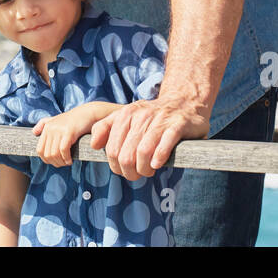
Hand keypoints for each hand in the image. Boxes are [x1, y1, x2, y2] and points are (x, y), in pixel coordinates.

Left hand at [32, 108, 92, 167]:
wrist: (88, 113)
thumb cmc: (73, 119)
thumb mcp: (56, 119)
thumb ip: (44, 124)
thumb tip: (34, 132)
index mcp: (46, 127)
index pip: (39, 150)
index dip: (46, 160)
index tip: (55, 162)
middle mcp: (51, 128)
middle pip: (47, 154)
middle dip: (55, 162)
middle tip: (63, 164)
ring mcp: (59, 130)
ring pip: (54, 154)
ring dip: (61, 162)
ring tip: (67, 163)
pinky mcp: (69, 132)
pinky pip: (63, 150)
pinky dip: (66, 158)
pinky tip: (70, 161)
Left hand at [90, 96, 208, 179]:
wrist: (184, 103)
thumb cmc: (152, 116)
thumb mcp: (126, 116)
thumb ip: (106, 127)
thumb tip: (94, 145)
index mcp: (126, 114)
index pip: (112, 149)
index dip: (116, 166)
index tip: (124, 169)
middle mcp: (141, 116)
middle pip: (126, 155)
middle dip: (130, 172)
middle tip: (137, 174)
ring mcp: (160, 120)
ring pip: (143, 152)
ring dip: (144, 169)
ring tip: (149, 170)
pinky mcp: (177, 125)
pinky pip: (164, 145)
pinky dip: (158, 158)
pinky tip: (157, 164)